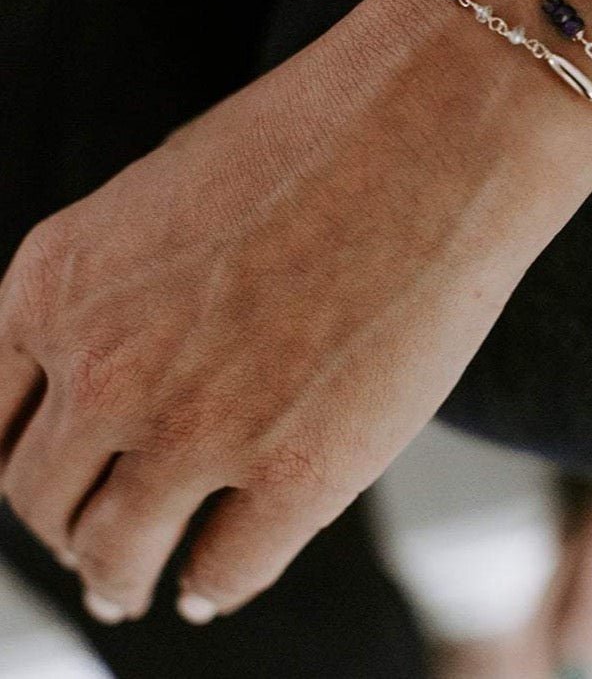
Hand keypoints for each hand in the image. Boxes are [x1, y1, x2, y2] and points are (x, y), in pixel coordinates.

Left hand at [0, 0, 591, 624]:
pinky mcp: (302, 472)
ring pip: (114, 560)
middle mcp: (107, 368)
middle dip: (71, 525)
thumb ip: (128, 291)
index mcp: (59, 283)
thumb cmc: (324, 135)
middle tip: (101, 541)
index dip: (21, 463)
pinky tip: (222, 577)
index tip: (54, 480)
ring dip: (124, 577)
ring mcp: (200, 429)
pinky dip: (216, 584)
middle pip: (39, 503)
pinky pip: (225, 576)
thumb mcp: (172, 195)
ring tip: (142, 582)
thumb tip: (131, 377)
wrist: (436, 122)